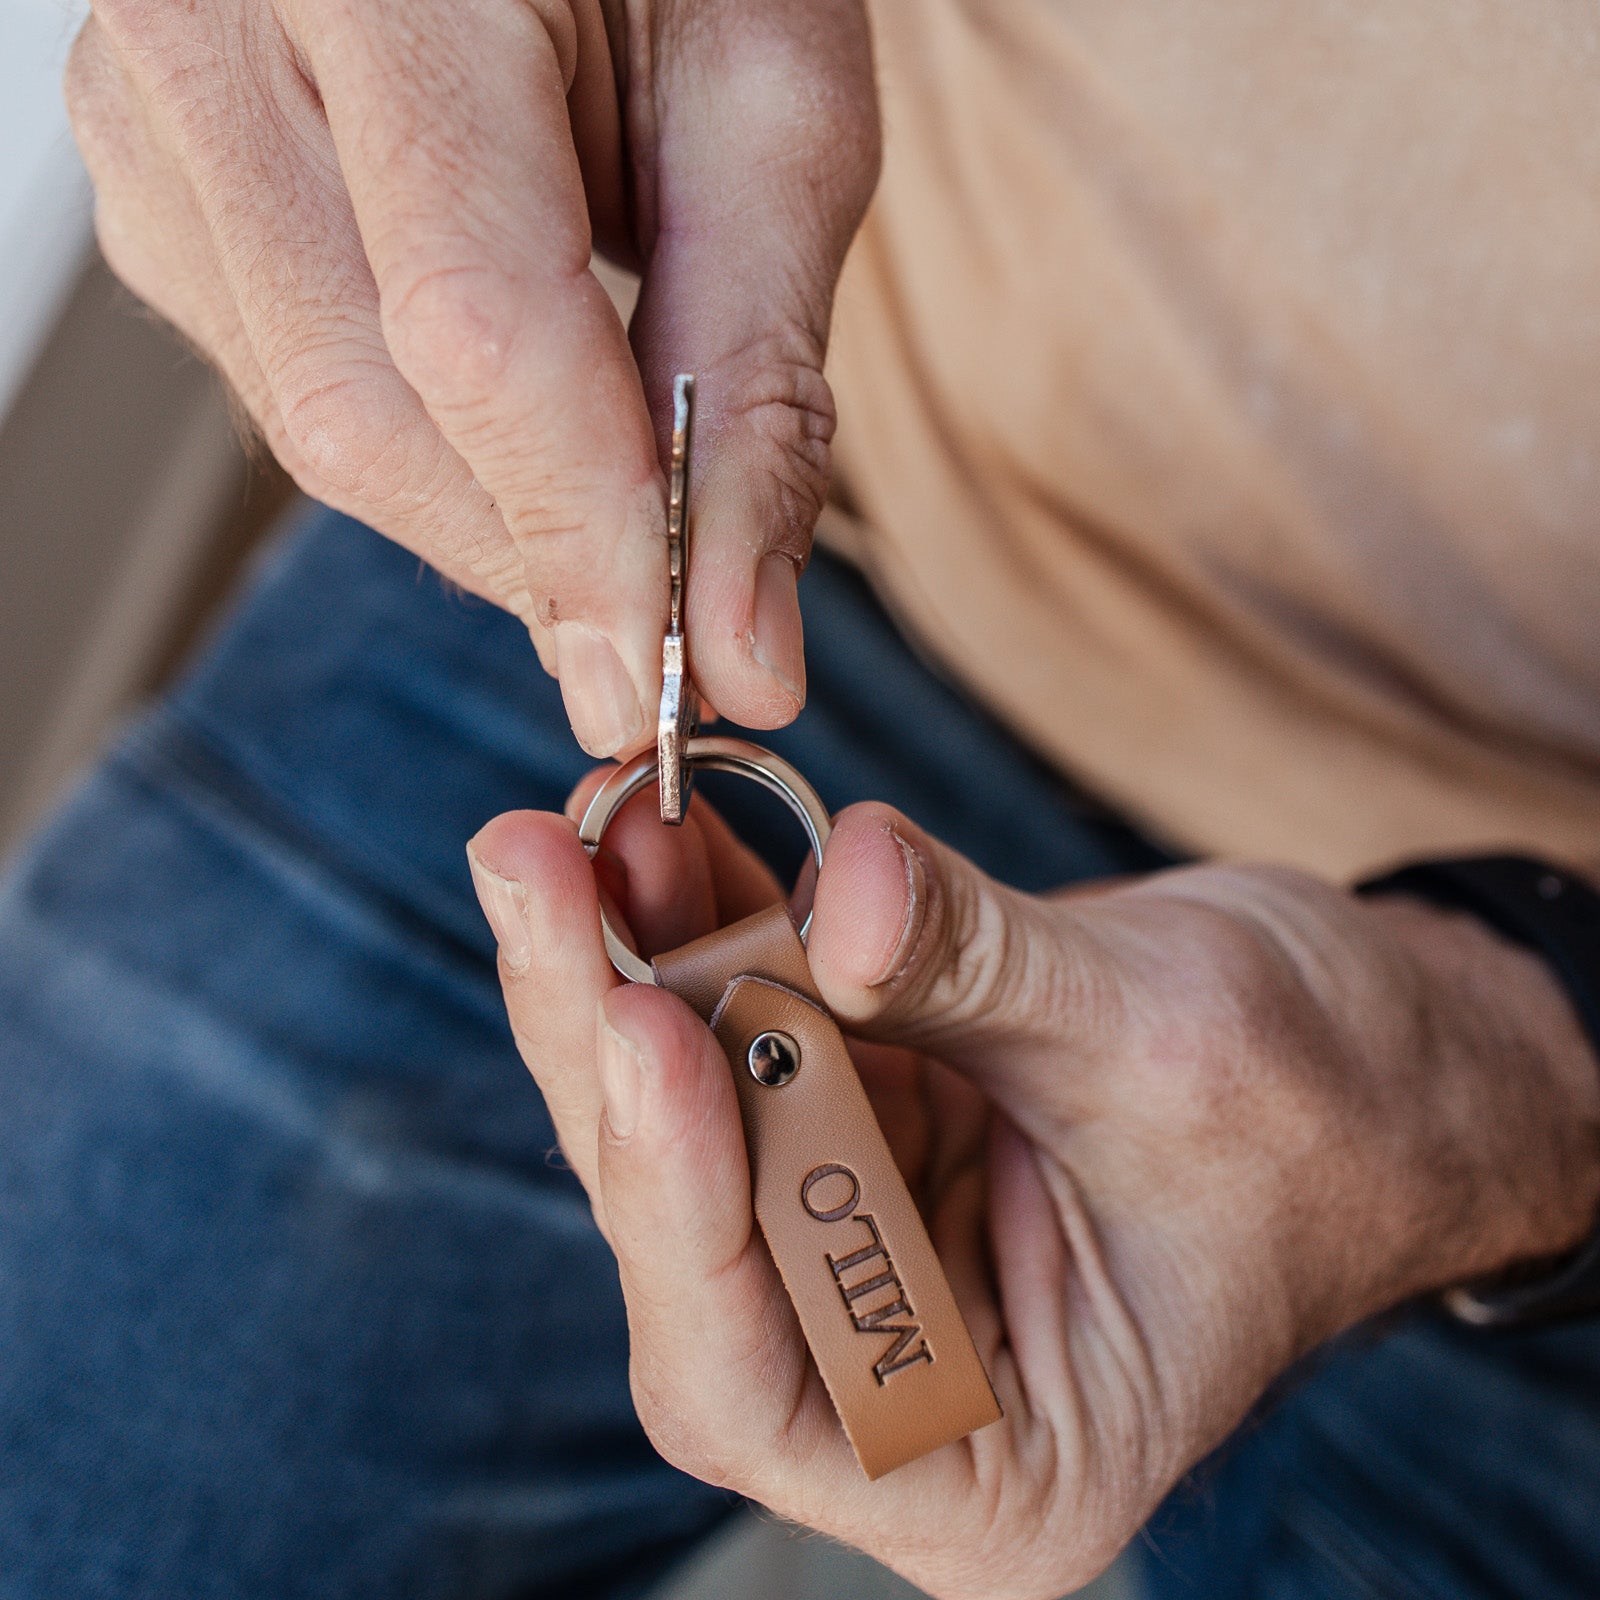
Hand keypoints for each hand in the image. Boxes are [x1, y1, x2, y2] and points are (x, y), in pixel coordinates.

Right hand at [65, 0, 877, 754]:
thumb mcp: (768, 115)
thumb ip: (755, 386)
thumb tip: (735, 647)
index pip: (469, 325)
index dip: (581, 536)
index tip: (671, 683)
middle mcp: (214, 24)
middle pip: (365, 409)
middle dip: (536, 564)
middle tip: (664, 641)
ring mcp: (158, 114)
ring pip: (317, 428)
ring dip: (487, 516)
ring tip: (605, 488)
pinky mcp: (159, 186)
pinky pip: (288, 392)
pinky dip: (426, 453)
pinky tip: (505, 414)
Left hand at [466, 785, 1599, 1598]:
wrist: (1387, 1056)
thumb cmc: (1331, 1111)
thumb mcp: (1167, 1048)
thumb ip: (974, 970)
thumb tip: (830, 882)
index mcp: (983, 1456)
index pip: (756, 1380)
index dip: (681, 1207)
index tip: (647, 1031)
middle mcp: (885, 1366)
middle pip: (683, 1225)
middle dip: (606, 1046)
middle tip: (540, 877)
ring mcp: (858, 1232)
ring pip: (683, 1115)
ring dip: (625, 964)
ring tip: (573, 835)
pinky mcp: (857, 1118)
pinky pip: (740, 1025)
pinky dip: (699, 925)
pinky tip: (661, 834)